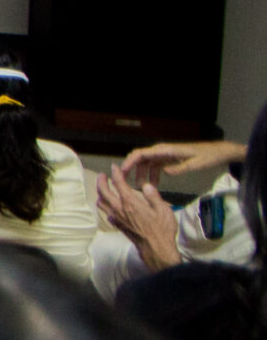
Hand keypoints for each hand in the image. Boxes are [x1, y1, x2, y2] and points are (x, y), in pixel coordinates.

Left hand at [96, 166, 182, 270]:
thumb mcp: (163, 209)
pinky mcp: (118, 226)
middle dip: (101, 181)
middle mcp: (120, 209)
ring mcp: (117, 218)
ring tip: (103, 189)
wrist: (156, 248)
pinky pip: (106, 214)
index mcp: (130, 202)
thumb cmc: (162, 229)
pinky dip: (105, 207)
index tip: (113, 167)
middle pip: (103, 192)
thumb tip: (145, 185)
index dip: (115, 173)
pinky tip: (110, 207)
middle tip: (103, 175)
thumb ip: (153, 195)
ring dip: (100, 194)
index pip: (118, 183)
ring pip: (101, 203)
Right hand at [117, 138, 243, 186]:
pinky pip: (154, 167)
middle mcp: (162, 151)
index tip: (122, 172)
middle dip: (132, 170)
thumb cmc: (208, 156)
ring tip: (142, 188)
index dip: (130, 162)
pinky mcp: (168, 160)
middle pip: (140, 158)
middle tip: (127, 184)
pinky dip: (151, 175)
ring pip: (146, 164)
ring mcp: (164, 155)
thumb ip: (181, 168)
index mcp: (166, 150)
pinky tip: (154, 185)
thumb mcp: (196, 163)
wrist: (218, 152)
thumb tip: (165, 172)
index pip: (142, 153)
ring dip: (142, 175)